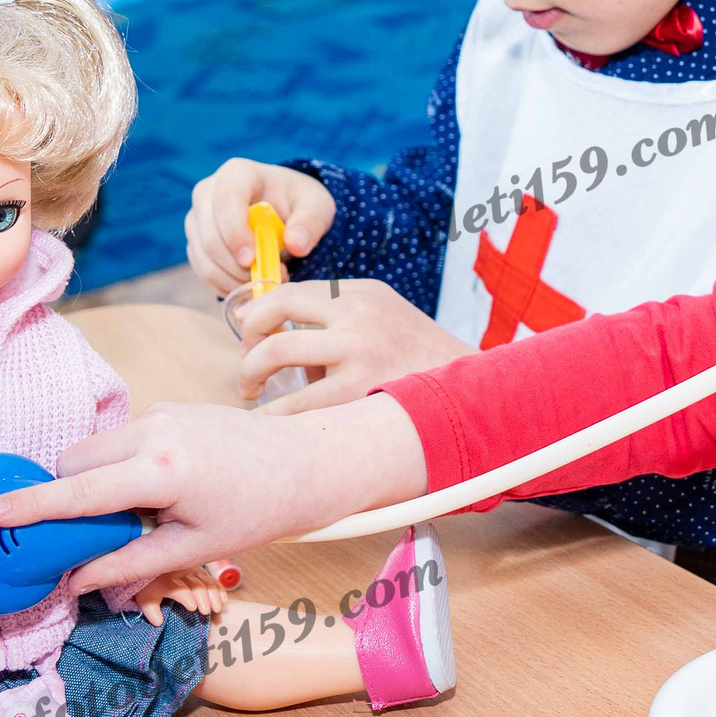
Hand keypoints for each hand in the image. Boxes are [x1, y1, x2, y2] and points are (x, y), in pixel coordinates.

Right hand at [0, 395, 430, 592]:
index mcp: (161, 470)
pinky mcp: (171, 406)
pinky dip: (122, 463)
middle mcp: (155, 429)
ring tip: (138, 512)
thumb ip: (126, 564)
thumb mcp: (192, 549)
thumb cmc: (257, 512)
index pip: (80, 490)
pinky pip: (124, 436)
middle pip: (76, 459)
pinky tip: (162, 488)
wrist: (307, 463)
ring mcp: (163, 412)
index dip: (34, 504)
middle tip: (84, 532)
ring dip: (96, 477)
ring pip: (97, 445)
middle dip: (67, 492)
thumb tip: (74, 582)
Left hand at [136, 565, 232, 624]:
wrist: (151, 564)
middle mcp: (180, 573)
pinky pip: (212, 579)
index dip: (186, 597)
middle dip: (203, 598)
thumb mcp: (145, 598)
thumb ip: (151, 610)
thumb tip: (158, 622)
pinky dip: (219, 589)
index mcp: (166, 580)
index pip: (178, 588)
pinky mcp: (199, 570)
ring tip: (217, 609)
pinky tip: (223, 599)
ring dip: (213, 595)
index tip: (192, 608)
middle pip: (195, 585)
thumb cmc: (149, 586)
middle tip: (206, 612)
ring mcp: (192, 570)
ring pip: (206, 582)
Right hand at [186, 158, 334, 295]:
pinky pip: (202, 270)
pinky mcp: (196, 242)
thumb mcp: (317, 206)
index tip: (251, 259)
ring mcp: (197, 218)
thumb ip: (311, 222)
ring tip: (265, 281)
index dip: (234, 232)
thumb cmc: (298, 203)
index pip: (225, 200)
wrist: (283, 211)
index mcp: (237, 174)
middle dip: (236, 264)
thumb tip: (296, 245)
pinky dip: (225, 284)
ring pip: (203, 257)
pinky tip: (250, 286)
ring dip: (232, 278)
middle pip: (209, 234)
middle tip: (270, 277)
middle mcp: (208, 192)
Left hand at [235, 278, 472, 411]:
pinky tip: (270, 424)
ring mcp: (358, 351)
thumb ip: (333, 314)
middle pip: (275, 313)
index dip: (257, 314)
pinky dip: (273, 415)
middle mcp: (357, 314)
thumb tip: (261, 324)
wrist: (467, 391)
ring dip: (250, 374)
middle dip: (248, 343)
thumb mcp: (381, 315)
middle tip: (248, 372)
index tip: (248, 335)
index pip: (289, 292)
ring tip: (253, 395)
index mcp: (360, 293)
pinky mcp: (359, 391)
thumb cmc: (414, 357)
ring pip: (277, 353)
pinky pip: (297, 404)